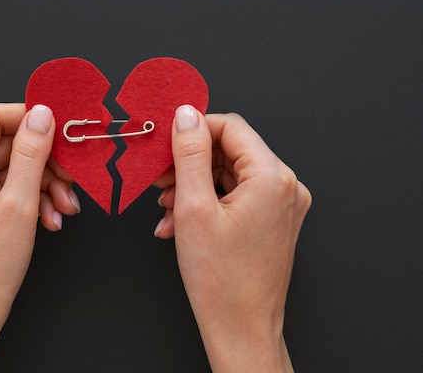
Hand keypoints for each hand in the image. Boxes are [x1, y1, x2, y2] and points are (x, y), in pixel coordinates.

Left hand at [0, 103, 78, 371]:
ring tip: (63, 209)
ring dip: (43, 185)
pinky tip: (50, 220)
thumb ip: (32, 153)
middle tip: (70, 179)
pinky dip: (32, 201)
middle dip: (44, 163)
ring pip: (12, 171)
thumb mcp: (19, 204)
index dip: (28, 118)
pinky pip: (7, 191)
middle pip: (7, 146)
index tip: (59, 129)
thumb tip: (41, 114)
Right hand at [154, 106, 310, 371]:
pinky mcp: (273, 221)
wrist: (241, 329)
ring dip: (193, 186)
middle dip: (189, 164)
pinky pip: (236, 196)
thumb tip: (186, 115)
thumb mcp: (194, 208)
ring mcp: (282, 205)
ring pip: (229, 175)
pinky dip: (207, 203)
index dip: (193, 130)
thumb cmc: (221, 281)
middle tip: (160, 181)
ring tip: (167, 209)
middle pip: (230, 151)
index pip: (230, 127)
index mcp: (272, 177)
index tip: (166, 142)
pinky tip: (179, 222)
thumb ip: (189, 154)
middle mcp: (285, 187)